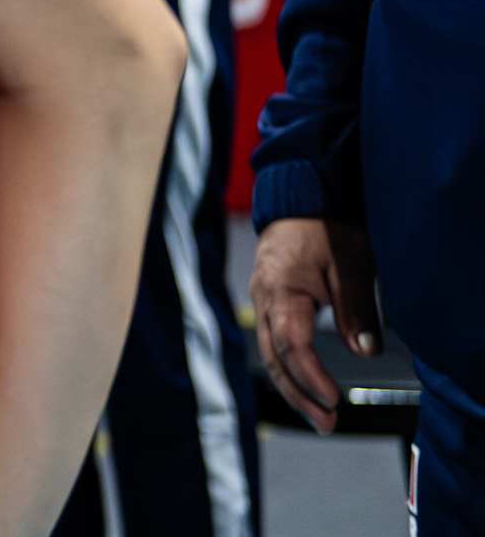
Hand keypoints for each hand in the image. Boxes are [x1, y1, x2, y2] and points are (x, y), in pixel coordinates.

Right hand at [251, 215, 380, 431]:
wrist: (297, 202)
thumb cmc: (325, 230)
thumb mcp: (350, 263)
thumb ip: (355, 307)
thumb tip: (365, 351)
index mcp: (280, 288)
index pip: (290, 342)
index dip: (310, 375)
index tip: (334, 400)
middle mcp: (263, 299)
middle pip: (273, 357)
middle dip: (299, 394)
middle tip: (327, 424)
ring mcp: (261, 302)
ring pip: (269, 354)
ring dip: (293, 388)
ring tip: (319, 417)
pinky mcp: (268, 305)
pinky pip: (272, 344)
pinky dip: (289, 370)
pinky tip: (306, 388)